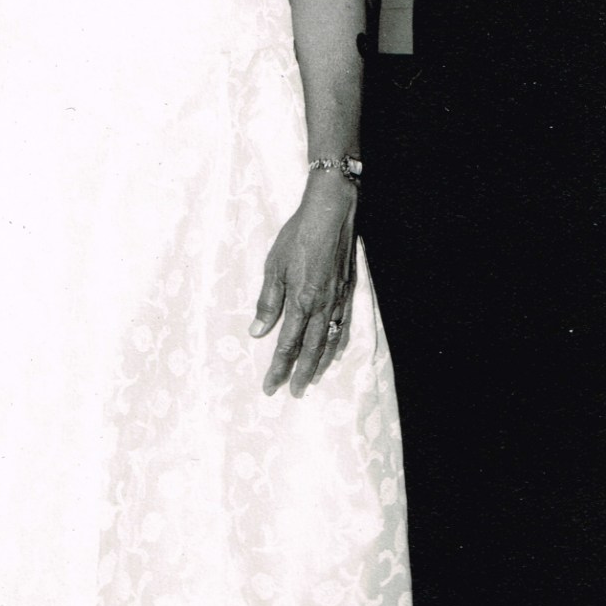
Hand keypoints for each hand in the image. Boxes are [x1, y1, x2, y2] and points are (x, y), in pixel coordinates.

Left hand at [252, 175, 357, 397]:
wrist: (331, 212)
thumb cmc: (298, 236)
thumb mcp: (274, 266)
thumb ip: (268, 302)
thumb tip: (257, 332)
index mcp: (301, 302)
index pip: (287, 345)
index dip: (278, 368)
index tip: (270, 387)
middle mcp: (323, 307)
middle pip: (311, 350)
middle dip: (301, 374)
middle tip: (293, 393)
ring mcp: (338, 300)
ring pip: (330, 341)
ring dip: (320, 363)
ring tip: (313, 378)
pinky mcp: (348, 291)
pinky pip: (343, 326)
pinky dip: (336, 343)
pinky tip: (332, 347)